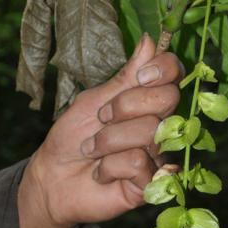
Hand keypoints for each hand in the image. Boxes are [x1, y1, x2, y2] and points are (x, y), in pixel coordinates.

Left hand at [17, 34, 183, 227]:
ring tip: (92, 151)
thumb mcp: (95, 101)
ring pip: (149, 133)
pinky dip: (110, 167)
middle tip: (101, 119)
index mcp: (148, 103)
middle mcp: (160, 129)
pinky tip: (101, 174)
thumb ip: (126, 77)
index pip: (174, 75)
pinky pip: (140, 163)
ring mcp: (158, 158)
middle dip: (126, 106)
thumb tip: (150, 42)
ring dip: (109, 141)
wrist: (53, 178)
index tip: (140, 77)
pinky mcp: (151, 186)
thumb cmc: (73, 138)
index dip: (163, 70)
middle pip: (168, 100)